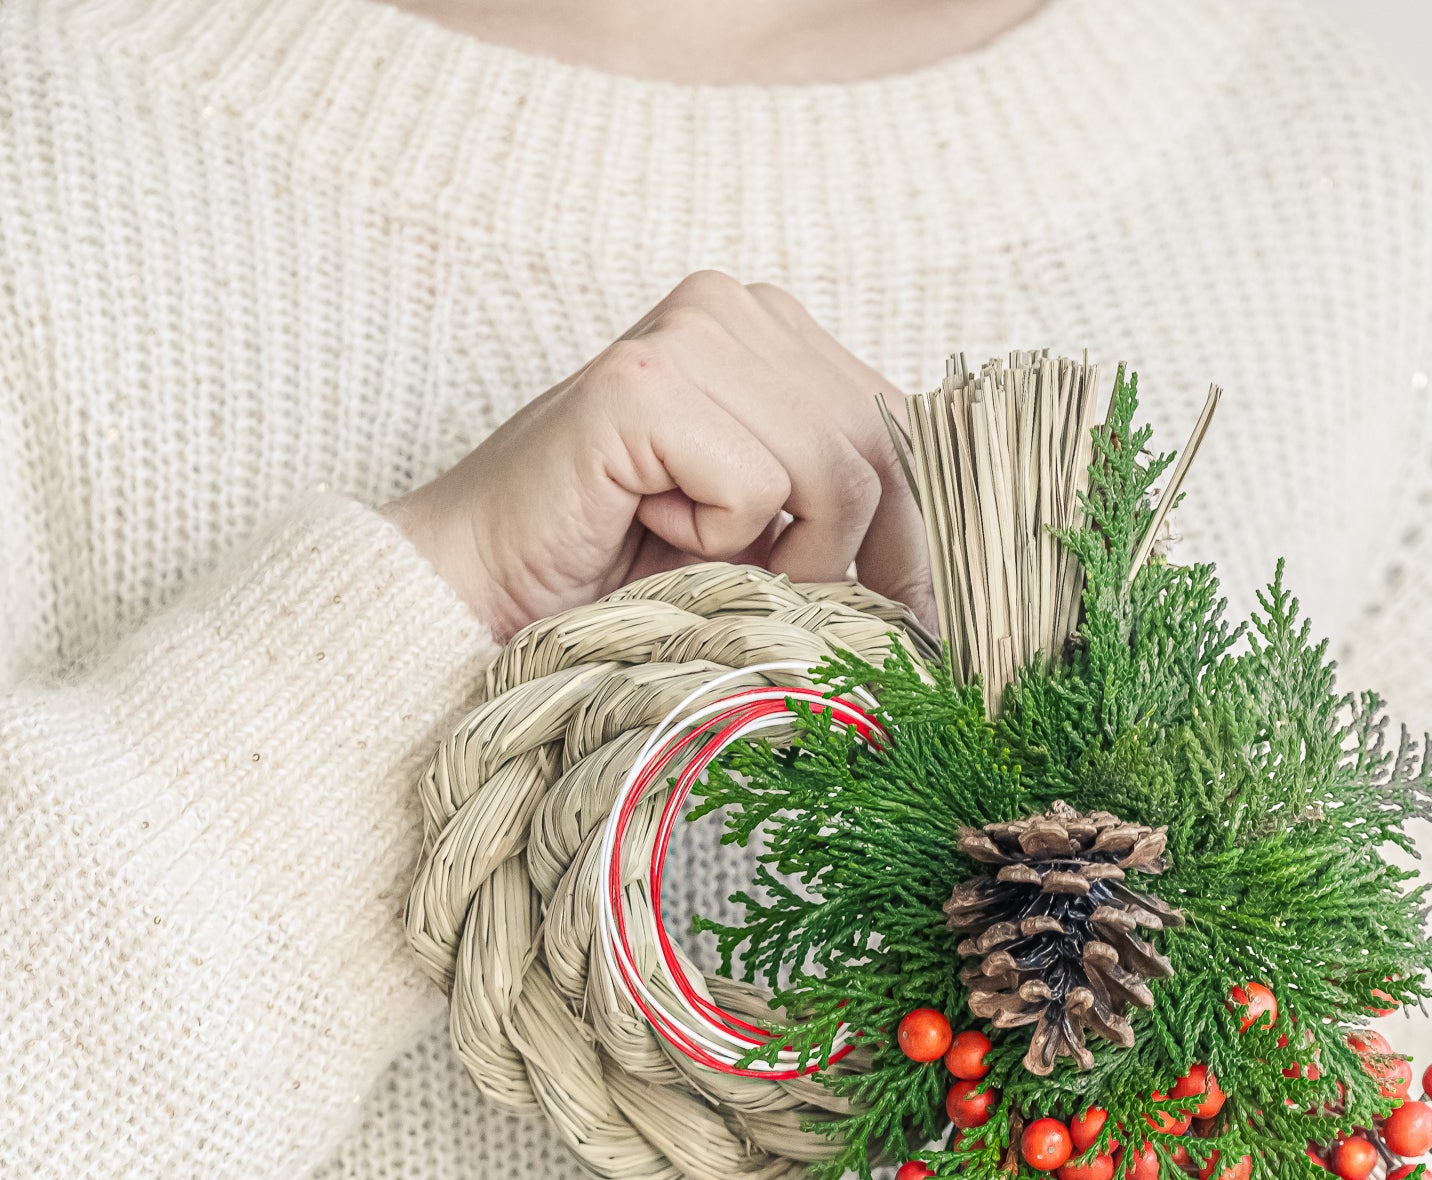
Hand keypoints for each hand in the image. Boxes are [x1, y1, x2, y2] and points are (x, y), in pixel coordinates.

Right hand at [385, 272, 930, 639]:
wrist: (475, 588)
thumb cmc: (614, 571)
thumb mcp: (764, 536)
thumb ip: (846, 513)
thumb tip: (956, 579)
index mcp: (769, 326)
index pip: (903, 418)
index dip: (924, 527)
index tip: (923, 615)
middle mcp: (733, 306)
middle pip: (886, 442)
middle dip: (871, 556)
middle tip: (821, 621)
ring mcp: (689, 333)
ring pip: (836, 468)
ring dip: (789, 555)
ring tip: (706, 563)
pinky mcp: (647, 386)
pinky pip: (760, 487)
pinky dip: (718, 542)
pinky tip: (647, 526)